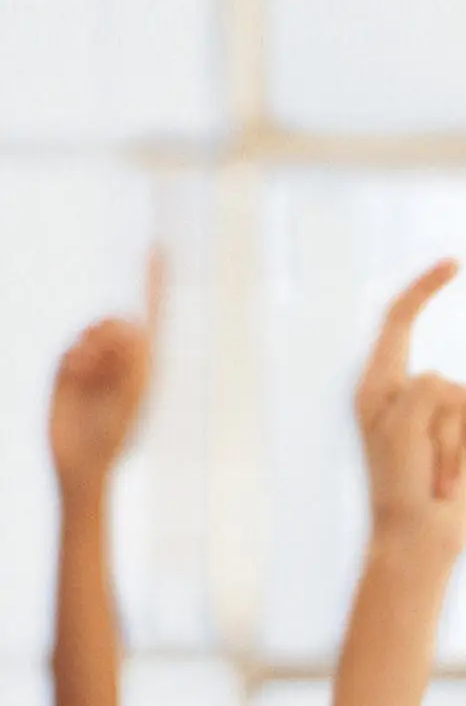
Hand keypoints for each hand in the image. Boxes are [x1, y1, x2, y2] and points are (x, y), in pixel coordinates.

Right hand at [50, 252, 163, 491]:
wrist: (85, 457)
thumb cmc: (118, 429)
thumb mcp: (135, 392)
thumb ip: (137, 357)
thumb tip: (130, 324)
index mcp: (148, 359)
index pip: (154, 312)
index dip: (154, 280)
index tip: (157, 248)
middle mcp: (123, 354)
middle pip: (119, 319)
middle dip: (116, 337)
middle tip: (114, 363)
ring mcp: (95, 359)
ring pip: (94, 328)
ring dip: (95, 350)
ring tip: (94, 377)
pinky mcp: (69, 366)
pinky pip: (73, 345)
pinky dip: (77, 359)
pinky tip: (78, 378)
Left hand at [355, 261, 465, 565]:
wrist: (418, 544)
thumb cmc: (399, 489)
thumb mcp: (402, 428)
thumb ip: (427, 389)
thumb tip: (457, 390)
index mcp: (375, 389)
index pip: (399, 322)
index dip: (424, 290)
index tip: (455, 264)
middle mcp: (404, 398)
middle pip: (449, 381)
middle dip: (448, 426)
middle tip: (426, 468)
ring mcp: (435, 420)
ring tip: (449, 482)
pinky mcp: (462, 438)